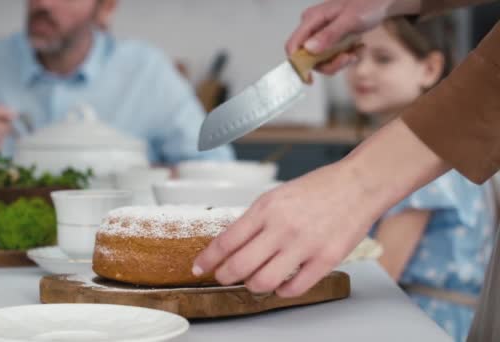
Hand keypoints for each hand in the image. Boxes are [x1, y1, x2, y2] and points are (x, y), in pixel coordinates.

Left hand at [193, 161, 376, 296]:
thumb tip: (231, 245)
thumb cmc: (317, 189)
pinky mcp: (326, 259)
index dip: (207, 259)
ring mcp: (304, 245)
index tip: (198, 267)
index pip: (226, 241)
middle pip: (239, 265)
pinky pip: (294, 288)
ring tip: (253, 281)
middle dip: (224, 276)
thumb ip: (254, 220)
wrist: (357, 185)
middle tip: (222, 277)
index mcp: (266, 209)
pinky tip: (281, 286)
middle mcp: (282, 228)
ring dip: (252, 285)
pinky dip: (282, 292)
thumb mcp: (276, 197)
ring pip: (263, 281)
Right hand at [286, 0, 421, 73]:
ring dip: (340, 61)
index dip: (297, 64)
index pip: (293, 45)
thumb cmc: (366, 5)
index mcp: (311, 20)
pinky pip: (332, 58)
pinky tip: (357, 47)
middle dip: (329, 63)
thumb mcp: (349, 19)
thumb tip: (309, 49)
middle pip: (309, 58)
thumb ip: (329, 35)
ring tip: (356, 51)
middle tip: (347, 58)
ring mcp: (320, 36)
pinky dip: (346, 57)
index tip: (309, 78)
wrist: (380, 3)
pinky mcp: (330, 42)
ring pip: (322, 61)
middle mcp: (312, 29)